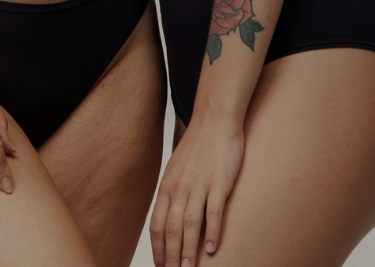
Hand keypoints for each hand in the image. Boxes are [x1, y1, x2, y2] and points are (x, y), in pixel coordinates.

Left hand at [149, 115, 243, 266]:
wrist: (214, 121)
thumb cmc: (197, 148)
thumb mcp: (178, 170)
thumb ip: (174, 193)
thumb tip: (171, 218)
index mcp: (167, 185)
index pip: (157, 223)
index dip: (158, 248)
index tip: (161, 266)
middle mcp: (179, 187)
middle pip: (171, 228)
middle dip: (171, 255)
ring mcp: (198, 185)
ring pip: (189, 223)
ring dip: (189, 250)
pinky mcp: (218, 183)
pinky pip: (213, 211)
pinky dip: (212, 231)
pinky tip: (212, 249)